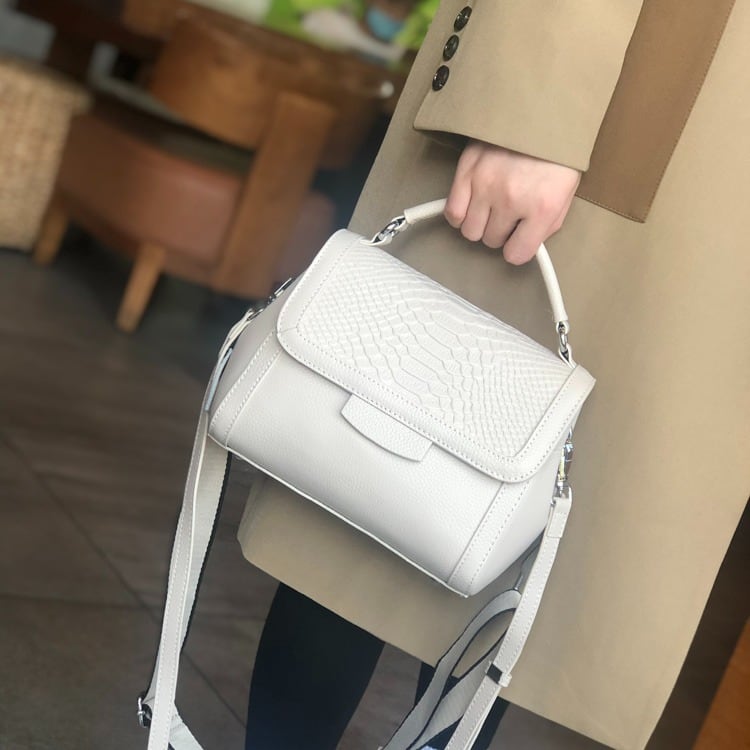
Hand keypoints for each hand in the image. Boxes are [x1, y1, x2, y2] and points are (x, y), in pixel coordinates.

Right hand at [445, 140, 580, 264]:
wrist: (542, 108)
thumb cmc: (556, 153)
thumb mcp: (565, 194)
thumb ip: (546, 225)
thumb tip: (525, 244)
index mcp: (542, 208)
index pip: (516, 255)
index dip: (517, 248)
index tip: (519, 239)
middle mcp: (511, 200)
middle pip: (491, 241)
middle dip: (500, 231)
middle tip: (508, 213)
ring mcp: (485, 186)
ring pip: (470, 231)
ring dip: (479, 223)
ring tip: (490, 206)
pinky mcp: (466, 172)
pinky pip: (453, 213)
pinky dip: (460, 213)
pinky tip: (472, 203)